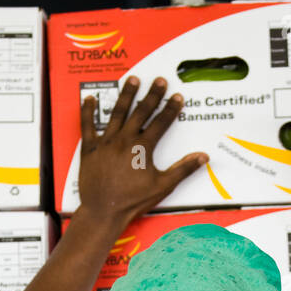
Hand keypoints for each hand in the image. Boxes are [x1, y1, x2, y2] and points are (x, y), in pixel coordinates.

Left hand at [78, 76, 207, 224]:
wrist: (104, 211)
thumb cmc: (132, 201)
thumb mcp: (162, 186)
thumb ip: (183, 169)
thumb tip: (202, 157)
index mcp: (142, 148)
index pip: (160, 123)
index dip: (170, 108)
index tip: (177, 96)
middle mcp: (124, 140)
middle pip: (141, 112)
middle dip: (151, 95)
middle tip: (159, 80)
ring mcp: (105, 142)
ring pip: (117, 113)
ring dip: (126, 96)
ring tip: (132, 80)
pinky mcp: (89, 149)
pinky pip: (87, 126)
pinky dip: (87, 112)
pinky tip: (89, 99)